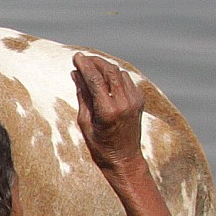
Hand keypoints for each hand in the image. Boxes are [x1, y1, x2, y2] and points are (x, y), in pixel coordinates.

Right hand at [72, 51, 148, 178]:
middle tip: (83, 59)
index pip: (95, 79)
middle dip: (96, 62)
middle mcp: (124, 103)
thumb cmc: (100, 145)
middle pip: (110, 71)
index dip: (85, 65)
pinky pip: (127, 80)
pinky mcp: (139, 101)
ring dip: (105, 68)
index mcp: (108, 111)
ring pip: (119, 73)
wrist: (124, 158)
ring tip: (92, 68)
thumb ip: (82, 96)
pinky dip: (115, 75)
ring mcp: (134, 101)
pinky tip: (105, 78)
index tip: (76, 57)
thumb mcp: (85, 122)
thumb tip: (76, 74)